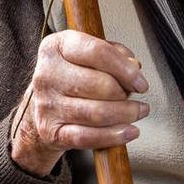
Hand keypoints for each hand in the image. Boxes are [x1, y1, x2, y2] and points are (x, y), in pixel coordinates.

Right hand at [9, 30, 149, 175]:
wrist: (42, 103)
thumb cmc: (73, 73)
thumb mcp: (89, 53)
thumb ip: (115, 53)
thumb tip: (134, 66)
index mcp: (57, 46)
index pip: (97, 52)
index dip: (125, 69)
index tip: (141, 82)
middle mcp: (48, 73)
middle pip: (99, 85)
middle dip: (124, 93)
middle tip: (134, 96)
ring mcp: (47, 104)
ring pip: (96, 113)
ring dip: (125, 114)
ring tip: (138, 111)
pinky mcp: (50, 131)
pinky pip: (86, 137)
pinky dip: (112, 136)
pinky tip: (129, 131)